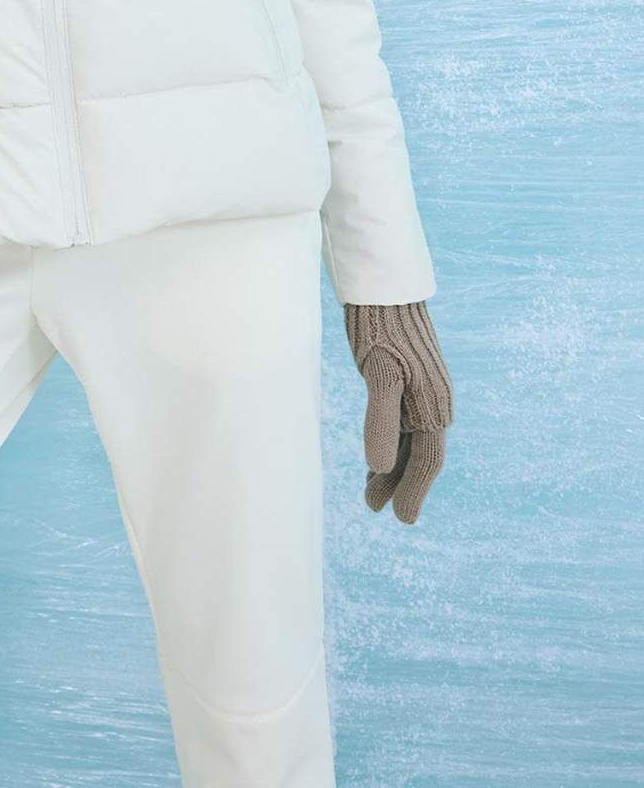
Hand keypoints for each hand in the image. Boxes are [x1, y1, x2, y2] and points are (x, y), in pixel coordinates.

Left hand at [342, 300, 452, 524]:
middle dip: (399, 483)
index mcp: (434, 404)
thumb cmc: (380, 326)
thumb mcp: (378, 372)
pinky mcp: (409, 379)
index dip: (414, 491)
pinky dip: (390, 442)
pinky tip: (375, 453)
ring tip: (370, 490)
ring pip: (410, 440)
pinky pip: (403, 421)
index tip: (401, 519)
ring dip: (393, 465)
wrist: (384, 286)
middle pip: (420, 454)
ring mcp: (423, 390)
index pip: (427, 460)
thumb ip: (380, 419)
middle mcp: (435, 400)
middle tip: (373, 507)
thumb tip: (380, 465)